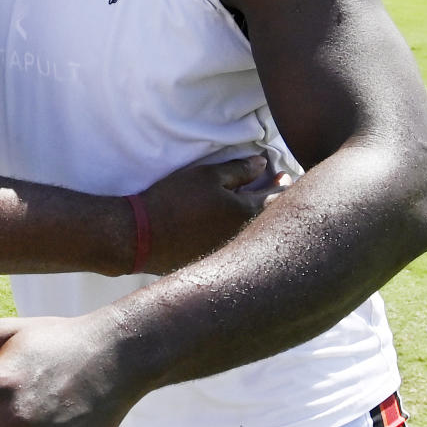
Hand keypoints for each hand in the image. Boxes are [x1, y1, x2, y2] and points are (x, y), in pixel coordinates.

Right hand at [139, 155, 289, 271]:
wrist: (141, 236)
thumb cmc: (174, 200)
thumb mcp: (207, 176)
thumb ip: (239, 170)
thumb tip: (263, 164)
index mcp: (246, 213)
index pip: (276, 198)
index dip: (282, 185)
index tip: (285, 176)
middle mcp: (243, 237)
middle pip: (268, 219)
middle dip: (274, 203)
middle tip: (278, 188)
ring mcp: (229, 253)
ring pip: (252, 233)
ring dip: (256, 219)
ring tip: (255, 205)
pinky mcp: (213, 262)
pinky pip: (235, 245)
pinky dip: (238, 232)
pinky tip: (228, 225)